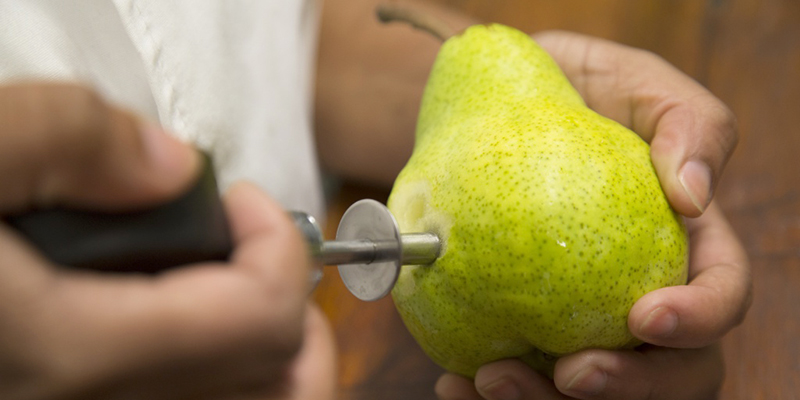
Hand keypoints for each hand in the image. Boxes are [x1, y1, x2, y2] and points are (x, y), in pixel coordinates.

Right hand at [0, 83, 335, 399]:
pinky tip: (205, 332)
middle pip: (278, 382)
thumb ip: (70, 139)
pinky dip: (243, 382)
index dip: (280, 243)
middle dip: (292, 301)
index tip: (246, 202)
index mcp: (78, 352)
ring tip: (241, 294)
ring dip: (277, 352)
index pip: (262, 317)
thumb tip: (174, 168)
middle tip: (254, 250)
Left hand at [435, 31, 750, 399]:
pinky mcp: (524, 321)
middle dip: (627, 389)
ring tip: (492, 380)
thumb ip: (689, 125)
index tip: (643, 318)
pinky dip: (486, 392)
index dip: (698, 321)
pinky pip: (519, 373)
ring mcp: (580, 314)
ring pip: (590, 390)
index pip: (721, 297)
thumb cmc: (580, 86)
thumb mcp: (640, 82)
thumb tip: (697, 195)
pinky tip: (454, 382)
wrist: (497, 100)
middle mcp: (639, 290)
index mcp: (687, 245)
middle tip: (569, 374)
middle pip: (669, 371)